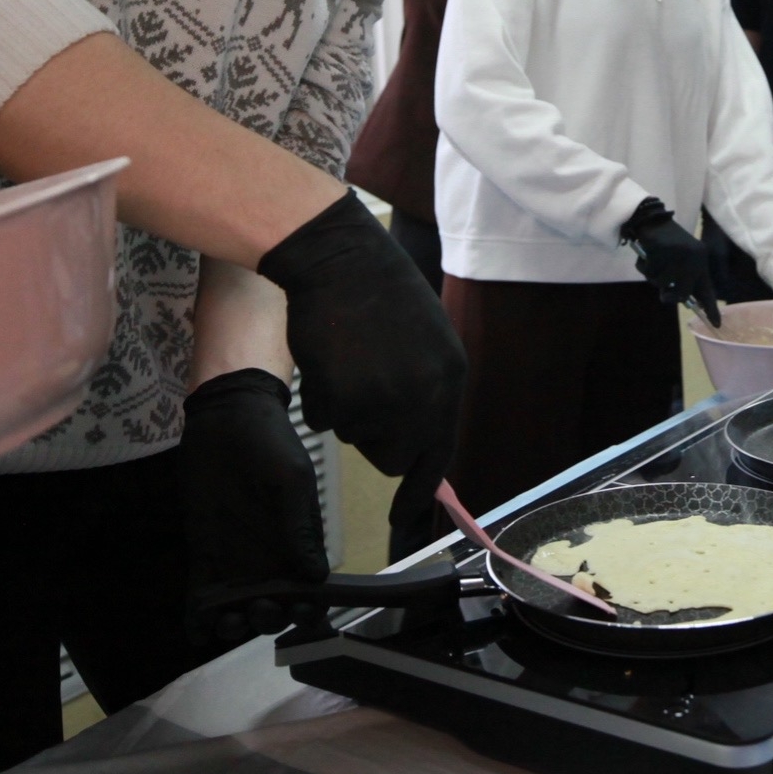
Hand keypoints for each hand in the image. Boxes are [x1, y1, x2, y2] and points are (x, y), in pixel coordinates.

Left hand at [177, 369, 330, 647]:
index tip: (299, 612)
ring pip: (238, 610)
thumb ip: (301, 527)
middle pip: (273, 608)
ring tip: (228, 621)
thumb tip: (316, 577)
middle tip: (259, 609)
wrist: (226, 420)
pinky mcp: (205, 556)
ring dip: (234, 626)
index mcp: (299, 544)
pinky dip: (199, 620)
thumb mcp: (292, 480)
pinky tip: (198, 628)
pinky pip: (202, 597)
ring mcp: (236, 561)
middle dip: (269, 619)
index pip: (308, 592)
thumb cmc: (269, 444)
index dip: (307, 611)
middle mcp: (270, 560)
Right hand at [256, 192, 465, 557]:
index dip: (420, 487)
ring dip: (348, 409)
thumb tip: (420, 445)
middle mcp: (425, 395)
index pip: (440, 450)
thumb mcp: (425, 340)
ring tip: (351, 358)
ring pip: (357, 438)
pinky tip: (329, 358)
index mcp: (451, 377)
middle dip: (377, 439)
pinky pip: (326, 423)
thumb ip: (428, 391)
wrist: (338, 258)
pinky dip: (321, 399)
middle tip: (364, 392)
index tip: (404, 515)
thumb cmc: (377, 294)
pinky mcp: (344, 398)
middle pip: (397, 456)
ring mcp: (385, 399)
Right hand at [621, 197, 719, 326]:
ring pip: (661, 283)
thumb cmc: (666, 243)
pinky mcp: (662, 250)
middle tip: (664, 292)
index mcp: (701, 261)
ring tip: (654, 261)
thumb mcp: (680, 260)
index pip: (707, 289)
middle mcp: (693, 258)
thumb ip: (682, 279)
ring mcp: (678, 255)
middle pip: (681, 294)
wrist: (653, 219)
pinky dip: (643, 266)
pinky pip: (648, 271)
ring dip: (652, 276)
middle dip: (669, 295)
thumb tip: (678, 298)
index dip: (711, 308)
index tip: (717, 325)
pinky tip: (647, 253)